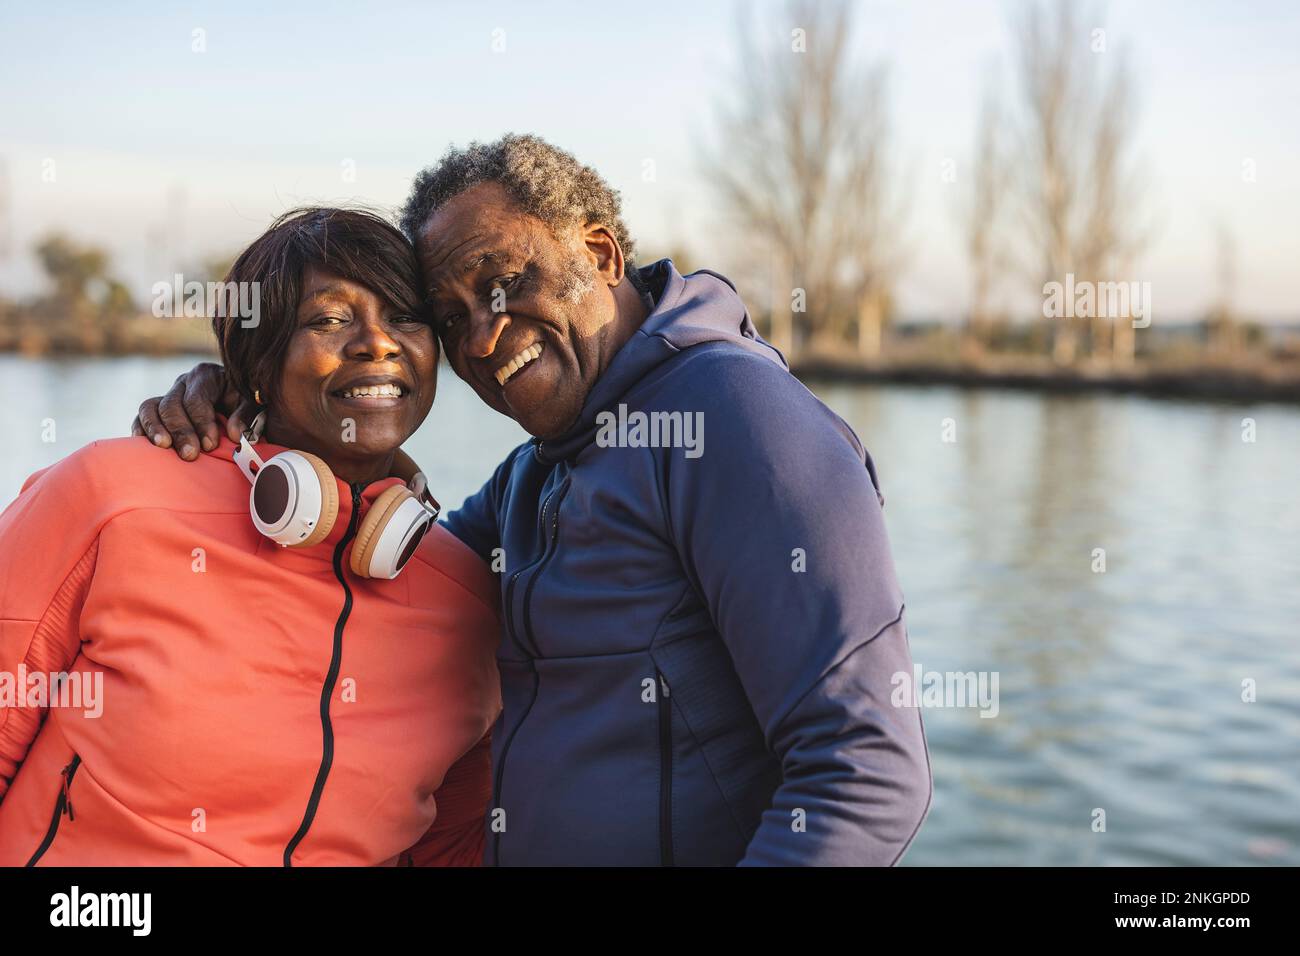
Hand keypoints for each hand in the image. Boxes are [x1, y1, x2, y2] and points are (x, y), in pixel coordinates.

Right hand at [130, 362, 251, 459]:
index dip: (201, 422)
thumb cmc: (245, 405)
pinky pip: (141, 416)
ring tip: (164, 448)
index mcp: (206, 376)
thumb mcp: (252, 405)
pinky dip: (141, 429)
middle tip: (190, 455)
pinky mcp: (156, 409)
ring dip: (156, 429)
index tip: (210, 445)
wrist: (235, 403)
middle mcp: (183, 383)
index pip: (197, 399)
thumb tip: (234, 434)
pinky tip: (146, 447)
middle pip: (172, 405)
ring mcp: (167, 395)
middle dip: (181, 431)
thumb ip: (246, 417)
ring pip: (151, 408)